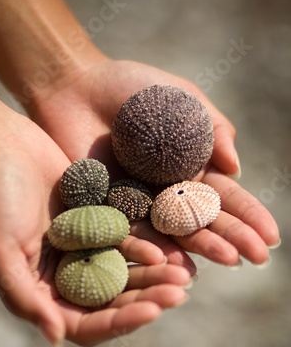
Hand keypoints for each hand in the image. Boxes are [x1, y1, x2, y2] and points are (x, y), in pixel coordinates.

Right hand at [0, 74, 190, 346]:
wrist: (0, 145)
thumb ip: (24, 297)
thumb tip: (57, 340)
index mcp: (39, 290)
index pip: (83, 323)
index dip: (118, 323)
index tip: (152, 312)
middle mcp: (62, 274)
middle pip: (111, 301)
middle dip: (145, 300)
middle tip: (179, 293)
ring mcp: (81, 249)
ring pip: (124, 273)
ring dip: (153, 276)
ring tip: (184, 274)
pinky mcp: (95, 223)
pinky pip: (125, 241)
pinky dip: (145, 247)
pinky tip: (167, 248)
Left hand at [26, 58, 279, 265]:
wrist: (75, 85)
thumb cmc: (131, 87)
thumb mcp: (182, 99)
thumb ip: (211, 129)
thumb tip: (236, 168)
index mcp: (188, 167)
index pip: (223, 197)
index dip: (248, 215)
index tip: (271, 235)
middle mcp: (165, 192)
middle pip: (202, 220)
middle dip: (231, 236)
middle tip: (258, 257)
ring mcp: (136, 203)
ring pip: (170, 232)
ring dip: (198, 247)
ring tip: (226, 260)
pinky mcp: (104, 208)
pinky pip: (128, 232)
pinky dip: (150, 247)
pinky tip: (171, 261)